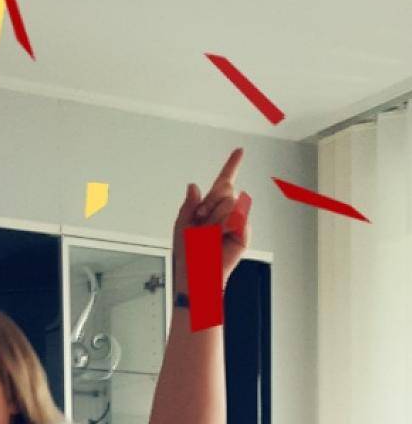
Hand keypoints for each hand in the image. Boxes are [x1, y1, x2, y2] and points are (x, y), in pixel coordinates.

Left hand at [171, 148, 250, 291]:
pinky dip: (222, 226)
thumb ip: (189, 204)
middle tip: (201, 220)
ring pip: (229, 203)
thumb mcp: (182, 224)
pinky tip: (219, 238)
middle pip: (224, 189)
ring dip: (213, 217)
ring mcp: (236, 222)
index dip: (231, 166)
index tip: (240, 151)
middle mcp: (225, 212)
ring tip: (209, 233)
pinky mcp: (244, 233)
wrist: (196, 273)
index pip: (223, 183)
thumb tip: (194, 186)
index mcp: (210, 208)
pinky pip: (235, 217)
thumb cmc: (187, 253)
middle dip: (209, 203)